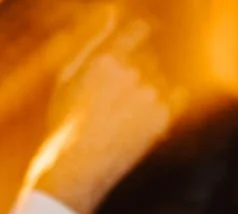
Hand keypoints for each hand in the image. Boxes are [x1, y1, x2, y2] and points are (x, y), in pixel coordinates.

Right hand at [33, 21, 176, 213]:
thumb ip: (93, 42)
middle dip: (133, 79)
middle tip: (108, 109)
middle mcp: (130, 73)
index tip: (133, 52)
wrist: (75, 173)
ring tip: (117, 124)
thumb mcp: (68, 80)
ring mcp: (149, 95)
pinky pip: (172, 101)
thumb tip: (113, 11)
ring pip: (157, 83)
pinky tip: (135, 127)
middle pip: (145, 63)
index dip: (136, 39)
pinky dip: (158, 111)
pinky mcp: (162, 116)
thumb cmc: (64, 126)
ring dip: (143, 98)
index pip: (136, 32)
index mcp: (104, 60)